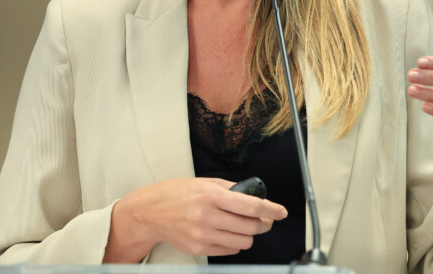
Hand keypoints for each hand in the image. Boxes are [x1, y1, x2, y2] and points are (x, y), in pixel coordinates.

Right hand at [104, 178, 287, 261]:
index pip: (251, 206)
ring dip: (249, 234)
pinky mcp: (199, 248)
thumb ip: (231, 189)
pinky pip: (231, 250)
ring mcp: (203, 235)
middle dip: (263, 223)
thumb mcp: (205, 182)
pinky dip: (235, 242)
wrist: (152, 212)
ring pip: (244, 241)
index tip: (280, 211)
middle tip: (264, 219)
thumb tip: (255, 195)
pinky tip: (228, 233)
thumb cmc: (178, 194)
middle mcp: (208, 217)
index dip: (271, 210)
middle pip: (251, 227)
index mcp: (211, 196)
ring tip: (243, 225)